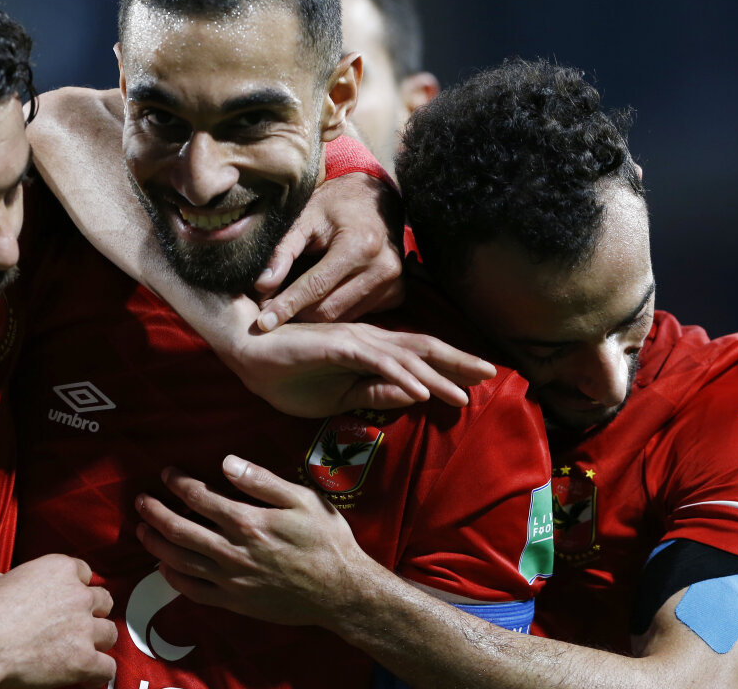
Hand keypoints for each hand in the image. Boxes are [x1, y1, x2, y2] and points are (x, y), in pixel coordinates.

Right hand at [0, 554, 116, 688]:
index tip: (68, 602)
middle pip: (103, 601)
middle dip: (92, 614)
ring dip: (97, 643)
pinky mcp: (84, 659)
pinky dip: (97, 673)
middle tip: (76, 628)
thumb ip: (11, 580)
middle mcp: (78, 595)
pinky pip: (108, 667)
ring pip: (110, 633)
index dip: (76, 589)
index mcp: (59, 569)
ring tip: (79, 652)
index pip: (84, 573)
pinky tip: (84, 675)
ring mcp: (84, 627)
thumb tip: (3, 583)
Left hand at [135, 455, 375, 628]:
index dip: (178, 482)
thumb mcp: (302, 499)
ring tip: (142, 529)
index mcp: (247, 521)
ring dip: (155, 543)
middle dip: (154, 512)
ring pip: (179, 560)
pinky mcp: (234, 602)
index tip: (167, 473)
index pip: (199, 497)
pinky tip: (163, 566)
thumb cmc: (326, 541)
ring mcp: (230, 580)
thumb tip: (226, 461)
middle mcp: (232, 551)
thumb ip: (261, 480)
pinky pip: (193, 591)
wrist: (342, 592)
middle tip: (141, 500)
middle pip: (179, 529)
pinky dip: (172, 578)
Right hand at [218, 296, 494, 413]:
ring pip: (405, 356)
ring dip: (438, 375)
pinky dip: (400, 376)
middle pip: (422, 349)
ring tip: (466, 391)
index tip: (477, 382)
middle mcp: (367, 340)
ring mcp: (352, 340)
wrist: (245, 351)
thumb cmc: (284, 373)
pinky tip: (421, 390)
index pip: (416, 358)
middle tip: (492, 373)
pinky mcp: (335, 346)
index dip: (449, 367)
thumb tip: (415, 397)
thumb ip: (373, 394)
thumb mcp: (336, 396)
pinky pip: (374, 362)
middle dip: (458, 361)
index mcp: (368, 351)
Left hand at [256, 172, 403, 331]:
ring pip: (342, 318)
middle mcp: (383, 268)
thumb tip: (262, 285)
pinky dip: (335, 312)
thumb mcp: (305, 218)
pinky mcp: (397, 294)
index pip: (316, 286)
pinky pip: (357, 315)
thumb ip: (283, 250)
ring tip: (292, 305)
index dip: (287, 305)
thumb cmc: (335, 206)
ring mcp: (394, 284)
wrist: (374, 200)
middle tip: (270, 312)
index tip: (263, 322)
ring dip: (314, 317)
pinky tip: (321, 300)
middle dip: (296, 314)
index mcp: (360, 245)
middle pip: (329, 310)